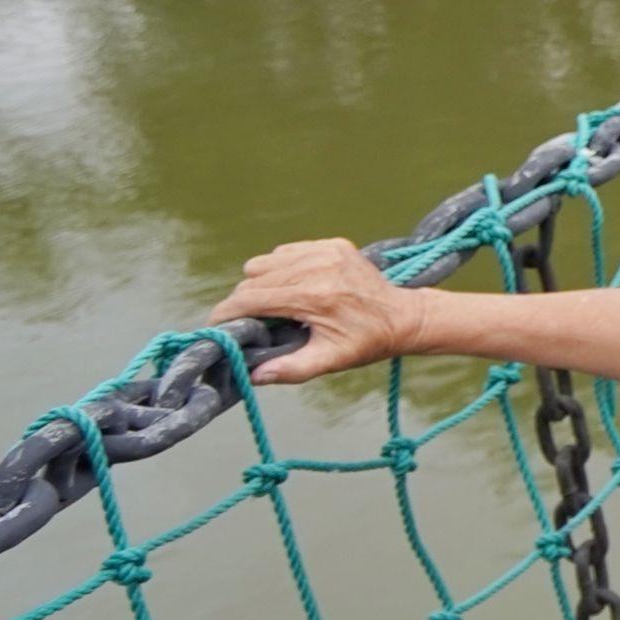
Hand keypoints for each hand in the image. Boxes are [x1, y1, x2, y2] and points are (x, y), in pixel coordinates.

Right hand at [209, 238, 425, 386]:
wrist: (404, 317)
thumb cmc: (365, 342)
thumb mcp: (330, 361)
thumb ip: (290, 370)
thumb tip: (252, 375)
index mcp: (314, 295)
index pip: (250, 298)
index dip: (226, 313)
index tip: (215, 327)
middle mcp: (317, 266)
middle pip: (253, 279)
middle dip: (243, 302)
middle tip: (249, 322)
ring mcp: (325, 250)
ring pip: (265, 262)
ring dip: (260, 283)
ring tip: (275, 305)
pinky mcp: (332, 244)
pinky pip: (286, 251)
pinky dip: (281, 268)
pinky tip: (294, 287)